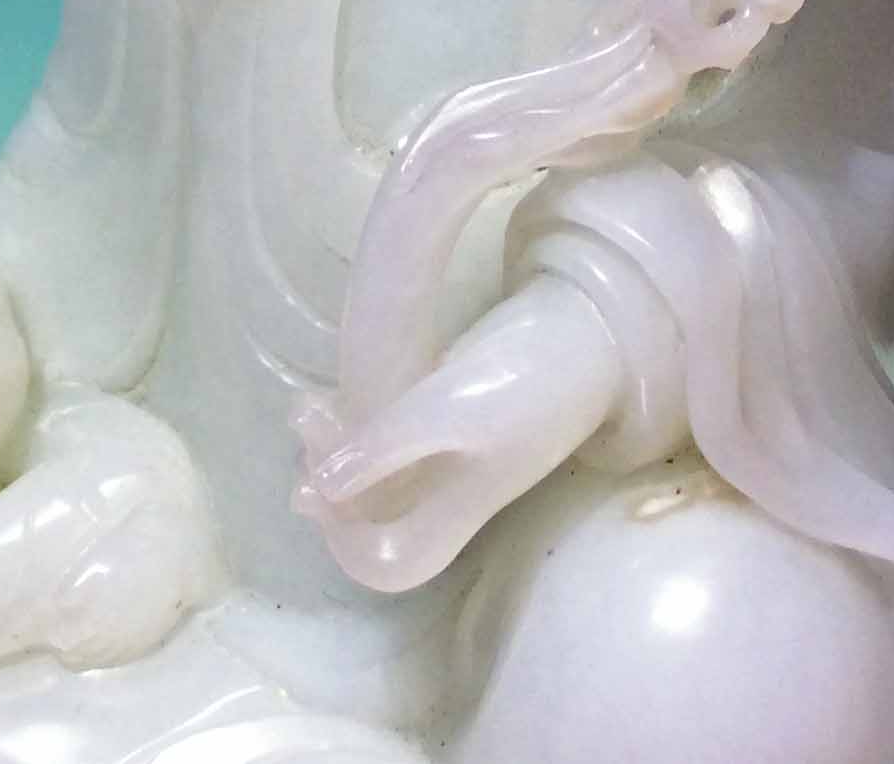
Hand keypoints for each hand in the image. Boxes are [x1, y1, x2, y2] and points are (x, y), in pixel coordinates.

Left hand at [290, 277, 621, 592]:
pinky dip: (357, 423)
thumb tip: (316, 491)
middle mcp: (447, 493)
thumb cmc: (525, 379)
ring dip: (336, 445)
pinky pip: (389, 438)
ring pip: (375, 473)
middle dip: (327, 476)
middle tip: (306, 417)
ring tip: (309, 403)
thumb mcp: (451, 411)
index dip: (341, 537)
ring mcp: (450, 457)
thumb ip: (387, 448)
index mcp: (454, 512)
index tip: (317, 482)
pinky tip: (335, 391)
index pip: (384, 562)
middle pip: (371, 516)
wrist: (587, 331)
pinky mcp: (450, 418)